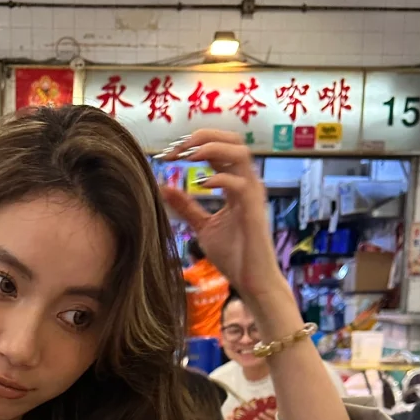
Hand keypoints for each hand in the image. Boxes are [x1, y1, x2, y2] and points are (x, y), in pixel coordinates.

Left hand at [161, 131, 284, 301]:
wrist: (252, 282)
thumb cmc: (234, 256)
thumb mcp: (203, 227)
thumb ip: (186, 207)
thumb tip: (164, 188)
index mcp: (236, 183)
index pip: (220, 147)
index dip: (193, 143)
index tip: (168, 153)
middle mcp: (247, 182)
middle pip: (233, 139)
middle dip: (202, 137)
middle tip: (175, 149)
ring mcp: (253, 194)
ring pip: (239, 152)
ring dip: (210, 148)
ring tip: (186, 157)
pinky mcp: (254, 209)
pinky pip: (240, 183)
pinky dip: (220, 178)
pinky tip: (201, 184)